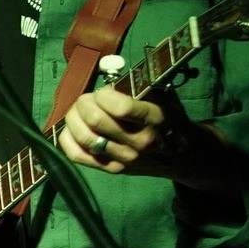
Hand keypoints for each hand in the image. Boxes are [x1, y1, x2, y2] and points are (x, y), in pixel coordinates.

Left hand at [56, 86, 177, 175]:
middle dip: (84, 103)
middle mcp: (138, 142)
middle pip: (95, 120)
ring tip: (78, 112)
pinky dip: (68, 139)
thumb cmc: (168, 118)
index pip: (120, 108)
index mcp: (153, 119)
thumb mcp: (161, 97)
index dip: (103, 95)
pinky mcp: (111, 169)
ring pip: (83, 136)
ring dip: (73, 119)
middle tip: (87, 100)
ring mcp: (123, 159)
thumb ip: (136, 86)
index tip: (103, 92)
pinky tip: (73, 129)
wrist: (180, 154)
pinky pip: (77, 155)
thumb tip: (105, 78)